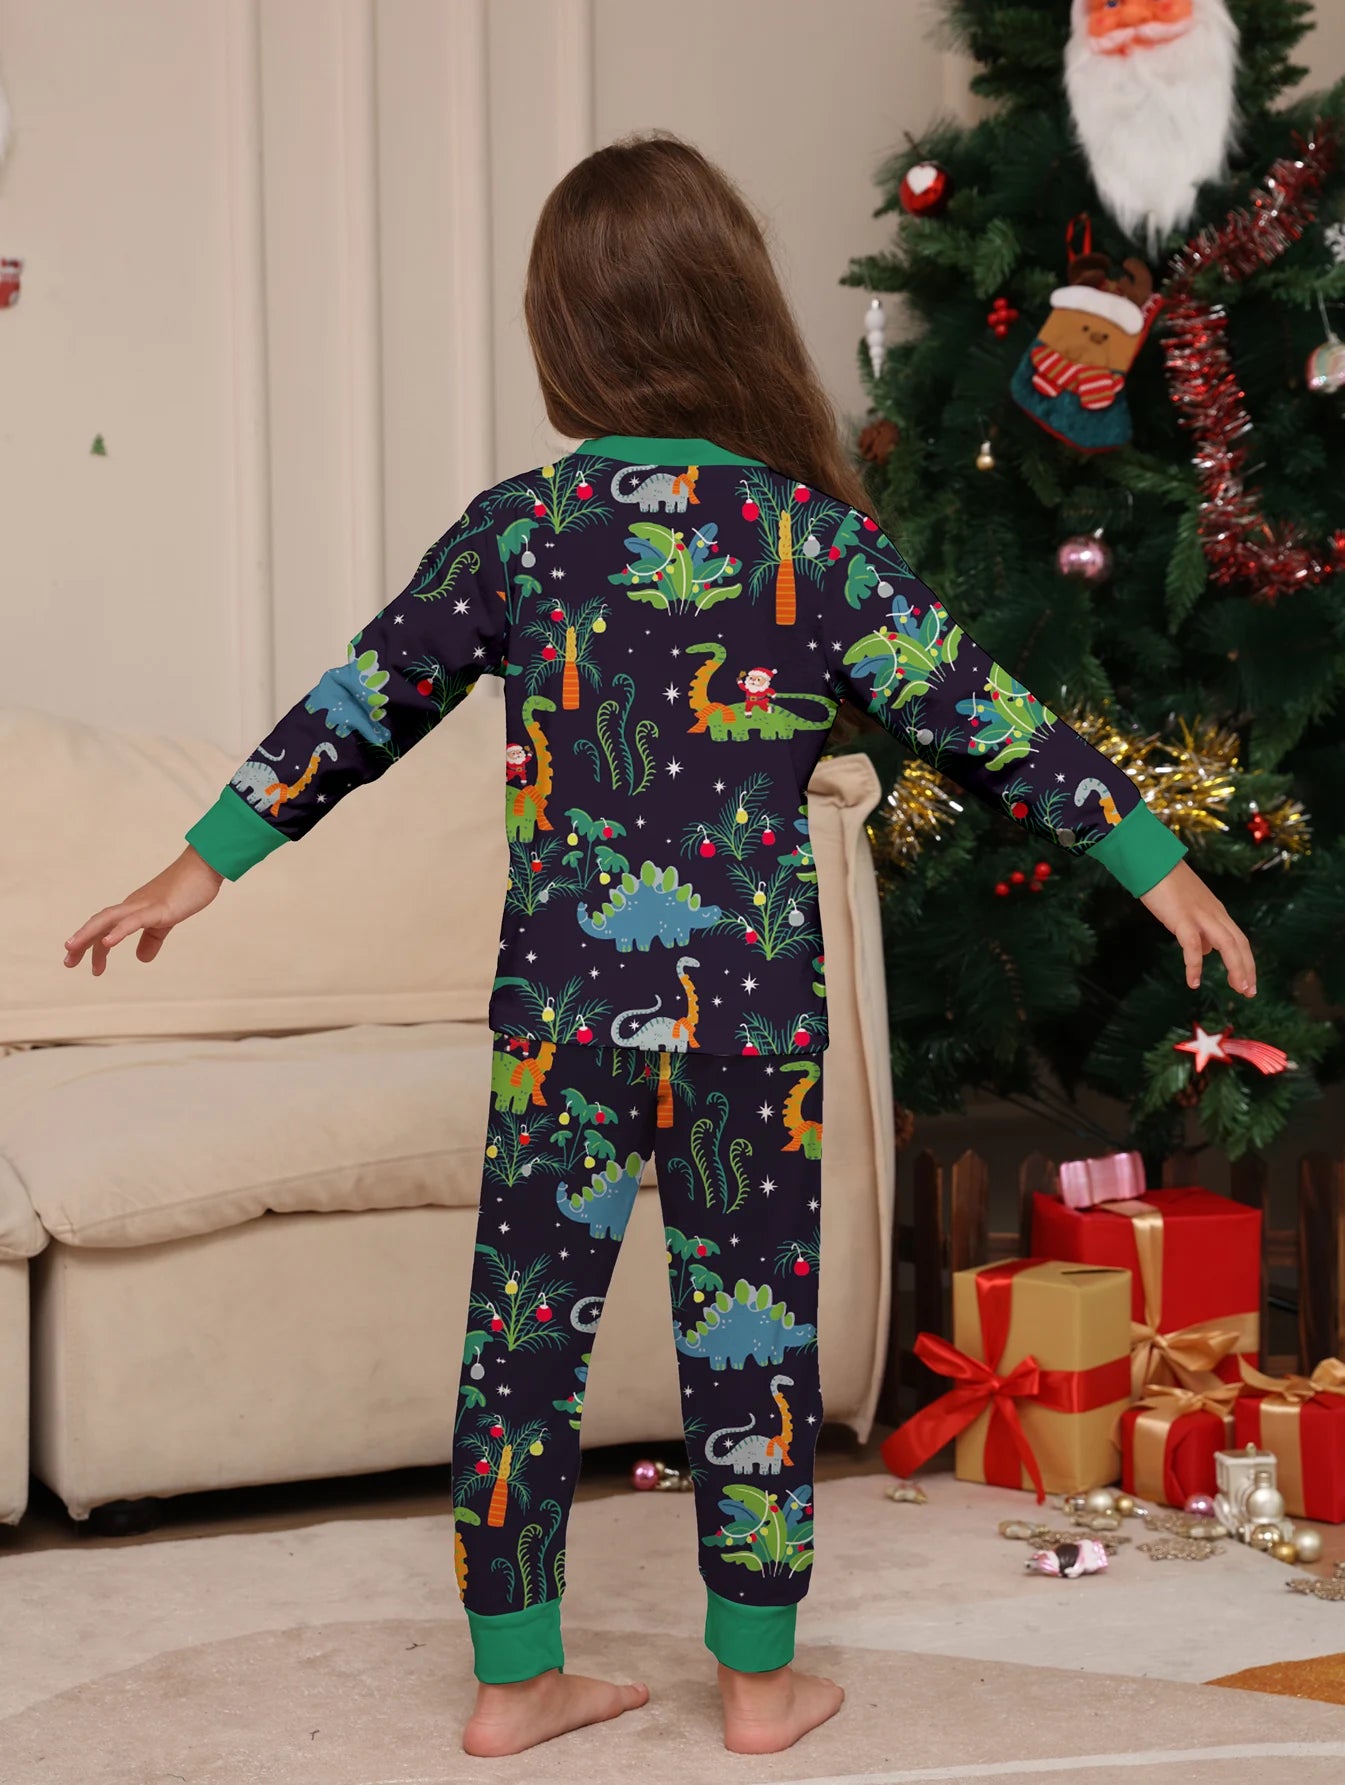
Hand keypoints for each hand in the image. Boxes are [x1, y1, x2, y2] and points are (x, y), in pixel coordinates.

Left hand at [64, 847, 224, 975]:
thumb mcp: (168, 920)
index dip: (94, 947)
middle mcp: (133, 905)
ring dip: (88, 934)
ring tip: (72, 949)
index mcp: (134, 909)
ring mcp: (144, 905)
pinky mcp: (159, 908)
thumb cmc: (189, 890)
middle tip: (67, 962)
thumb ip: (153, 939)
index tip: (90, 968)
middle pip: (99, 922)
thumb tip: (141, 959)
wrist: (205, 867)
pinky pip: (134, 921)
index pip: (106, 928)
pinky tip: (107, 943)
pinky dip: (118, 931)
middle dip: (81, 942)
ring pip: (108, 919)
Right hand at [1138, 859, 1255, 996]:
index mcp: (1216, 912)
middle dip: (1247, 969)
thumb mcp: (1187, 908)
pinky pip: (1193, 946)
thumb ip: (1199, 929)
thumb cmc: (1165, 883)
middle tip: (1249, 992)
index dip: (1246, 962)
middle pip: (1239, 944)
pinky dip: (1194, 965)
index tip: (1248, 982)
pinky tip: (1193, 982)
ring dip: (1236, 968)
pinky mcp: (1182, 918)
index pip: (1239, 940)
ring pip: (1227, 945)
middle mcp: (1214, 914)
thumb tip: (1207, 950)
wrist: (1152, 861)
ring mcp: (1200, 915)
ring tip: (1238, 989)